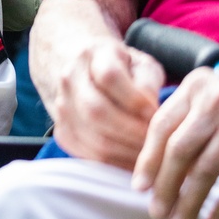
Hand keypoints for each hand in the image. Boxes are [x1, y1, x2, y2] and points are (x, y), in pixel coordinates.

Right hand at [50, 37, 162, 169]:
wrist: (83, 70)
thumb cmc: (122, 68)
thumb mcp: (141, 64)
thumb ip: (148, 84)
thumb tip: (152, 116)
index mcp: (92, 54)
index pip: (109, 77)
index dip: (135, 100)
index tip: (157, 115)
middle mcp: (69, 78)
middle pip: (96, 111)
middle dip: (131, 132)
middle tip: (156, 144)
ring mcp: (61, 106)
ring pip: (91, 137)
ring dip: (124, 152)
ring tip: (149, 157)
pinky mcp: (61, 130)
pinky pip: (85, 154)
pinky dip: (112, 164)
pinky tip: (131, 163)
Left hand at [132, 65, 218, 218]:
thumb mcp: (206, 93)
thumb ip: (183, 120)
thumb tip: (159, 167)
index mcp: (194, 88)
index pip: (162, 126)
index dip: (148, 159)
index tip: (140, 187)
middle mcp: (214, 103)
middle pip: (180, 150)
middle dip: (165, 186)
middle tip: (156, 212)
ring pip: (207, 170)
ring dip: (190, 202)